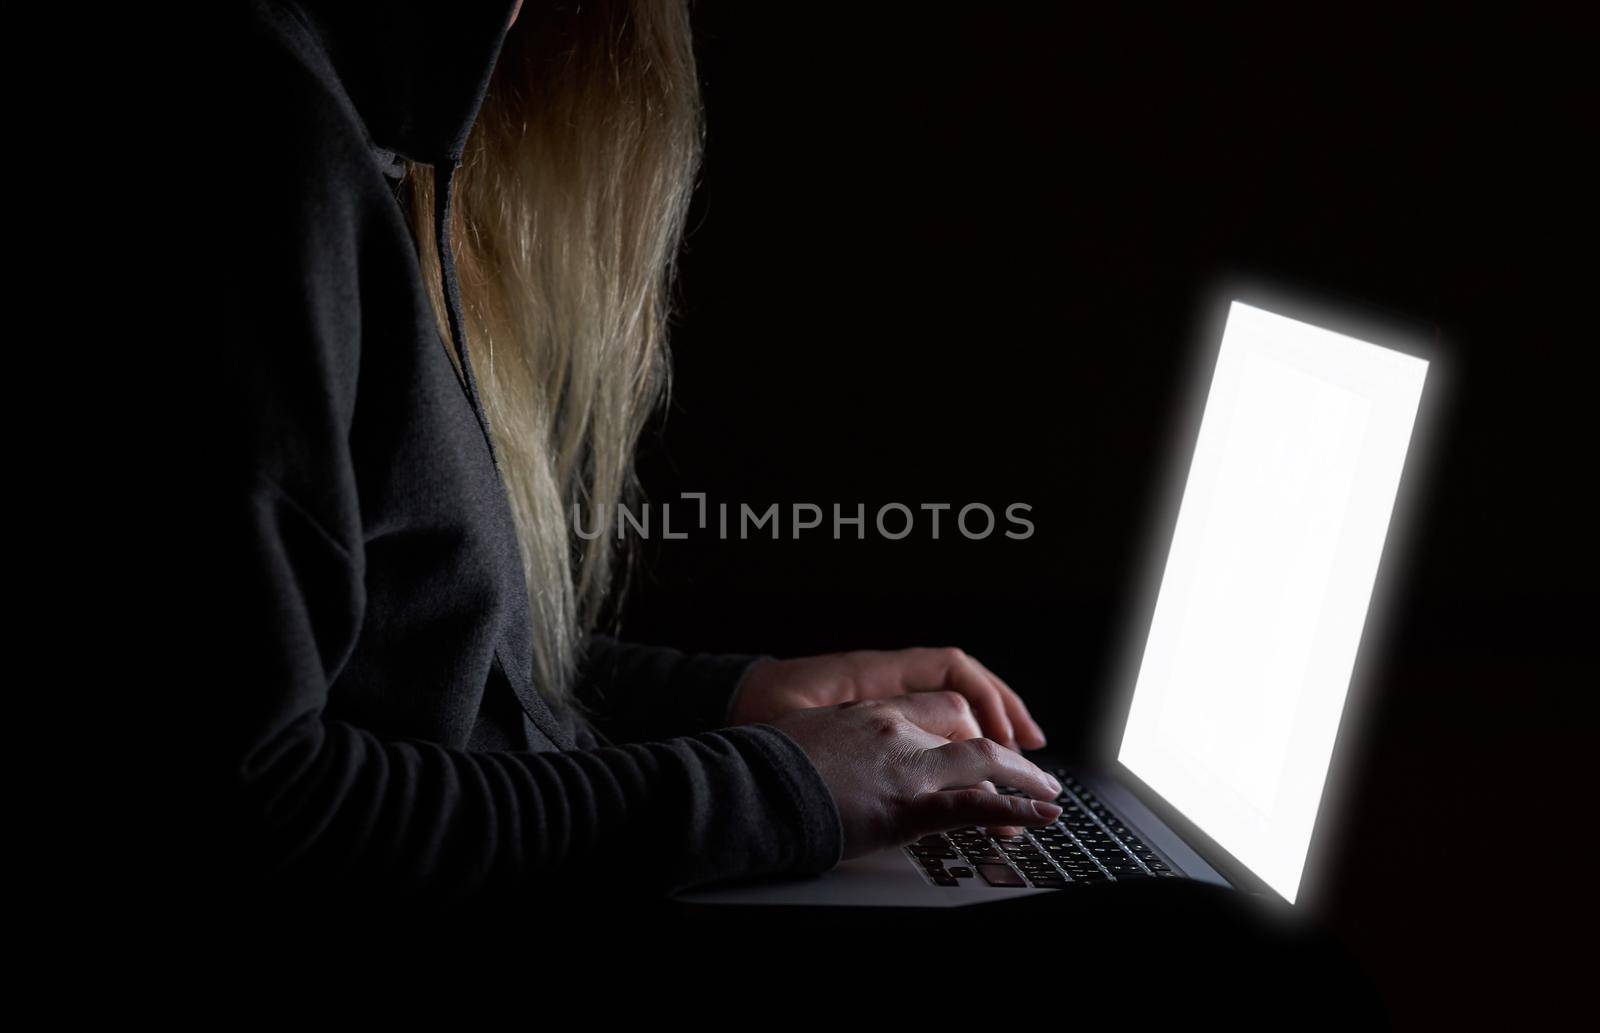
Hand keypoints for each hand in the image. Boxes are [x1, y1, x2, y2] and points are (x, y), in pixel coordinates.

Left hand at [730, 648, 1046, 750]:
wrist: (721, 707)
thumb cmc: (755, 716)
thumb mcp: (806, 729)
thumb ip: (860, 737)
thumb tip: (907, 750)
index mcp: (873, 671)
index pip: (950, 666)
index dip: (989, 699)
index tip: (1011, 738)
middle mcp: (881, 677)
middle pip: (961, 681)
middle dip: (1002, 713)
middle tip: (1032, 753)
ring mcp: (877, 694)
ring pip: (948, 698)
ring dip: (985, 724)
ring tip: (1016, 757)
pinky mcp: (868, 716)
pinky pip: (926, 716)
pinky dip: (954, 736)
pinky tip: (964, 764)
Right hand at [768, 694, 1062, 857]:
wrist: (746, 786)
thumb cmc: (760, 771)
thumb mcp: (802, 741)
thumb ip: (831, 746)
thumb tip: (834, 767)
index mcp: (867, 713)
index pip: (936, 706)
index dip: (967, 726)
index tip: (982, 748)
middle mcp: (892, 729)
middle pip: (965, 728)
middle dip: (1003, 753)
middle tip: (1028, 775)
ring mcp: (903, 765)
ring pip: (982, 760)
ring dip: (1023, 779)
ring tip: (1048, 797)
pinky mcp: (906, 805)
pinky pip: (973, 804)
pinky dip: (1015, 809)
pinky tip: (1041, 816)